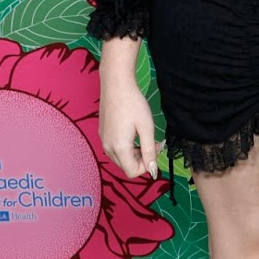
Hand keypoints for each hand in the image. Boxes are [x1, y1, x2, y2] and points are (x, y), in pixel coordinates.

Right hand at [98, 39, 159, 179]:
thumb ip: (149, 150)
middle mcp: (108, 148)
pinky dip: (127, 147)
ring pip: (121, 159)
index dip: (147, 166)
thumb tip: (153, 170)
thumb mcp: (146, 127)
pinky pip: (115, 149)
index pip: (133, 172)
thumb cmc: (134, 104)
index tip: (156, 149)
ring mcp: (103, 141)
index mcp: (119, 148)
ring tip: (145, 137)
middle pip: (126, 167)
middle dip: (142, 159)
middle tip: (154, 142)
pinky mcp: (103, 134)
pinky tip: (134, 133)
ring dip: (135, 154)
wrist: (116, 86)